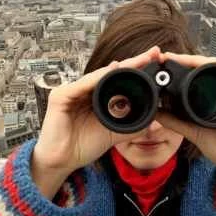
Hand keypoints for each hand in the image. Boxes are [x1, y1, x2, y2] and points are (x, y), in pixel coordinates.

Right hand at [31, 46, 161, 197]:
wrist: (62, 161)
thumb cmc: (82, 147)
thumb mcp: (113, 134)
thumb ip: (131, 125)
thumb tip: (153, 119)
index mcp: (95, 97)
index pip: (118, 80)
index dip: (136, 71)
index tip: (155, 61)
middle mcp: (83, 91)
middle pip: (110, 73)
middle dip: (133, 63)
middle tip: (153, 53)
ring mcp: (71, 91)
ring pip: (99, 75)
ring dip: (119, 67)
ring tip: (139, 60)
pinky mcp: (60, 96)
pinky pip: (82, 84)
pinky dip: (98, 78)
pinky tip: (114, 70)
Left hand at [155, 52, 215, 198]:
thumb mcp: (193, 132)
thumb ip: (175, 121)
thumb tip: (156, 112)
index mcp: (212, 97)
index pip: (195, 76)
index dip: (179, 68)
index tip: (161, 63)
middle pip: (204, 67)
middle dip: (185, 59)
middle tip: (165, 57)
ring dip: (196, 60)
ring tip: (178, 58)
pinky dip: (215, 69)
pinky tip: (201, 66)